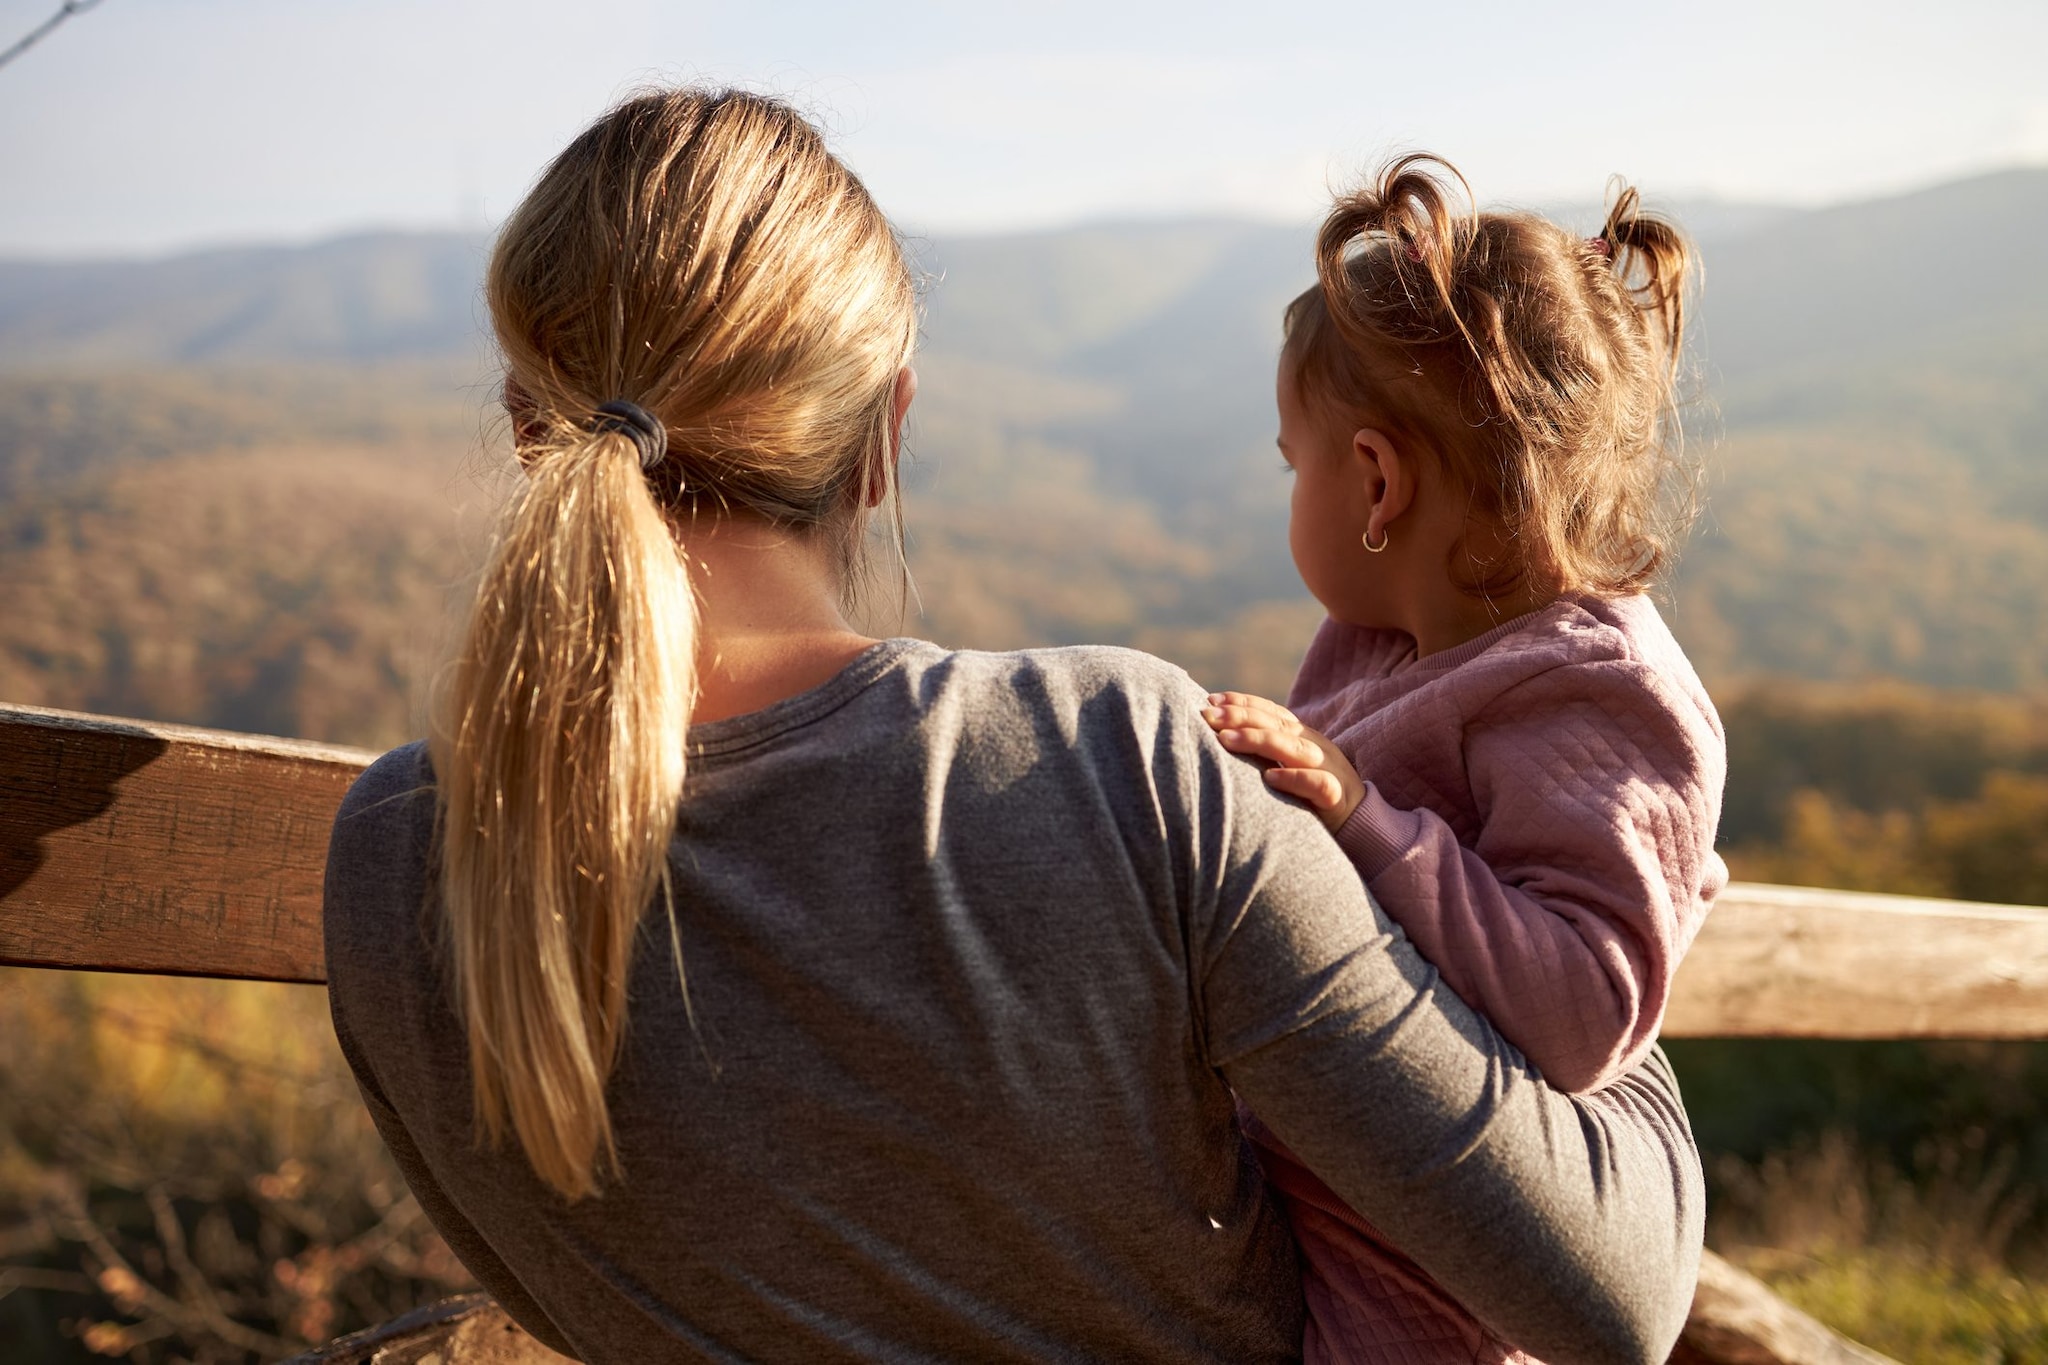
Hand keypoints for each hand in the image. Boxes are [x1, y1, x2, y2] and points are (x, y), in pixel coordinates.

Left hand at [1202, 692, 1365, 830]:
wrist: (1358, 825)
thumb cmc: (1309, 797)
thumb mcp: (1287, 767)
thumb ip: (1262, 753)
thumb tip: (1217, 738)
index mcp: (1302, 736)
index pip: (1271, 712)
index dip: (1242, 703)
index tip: (1210, 700)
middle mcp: (1315, 746)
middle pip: (1276, 725)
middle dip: (1240, 717)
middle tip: (1207, 715)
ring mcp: (1328, 769)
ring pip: (1294, 748)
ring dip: (1259, 741)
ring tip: (1226, 740)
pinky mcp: (1337, 797)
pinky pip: (1318, 784)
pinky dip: (1294, 778)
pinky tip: (1269, 778)